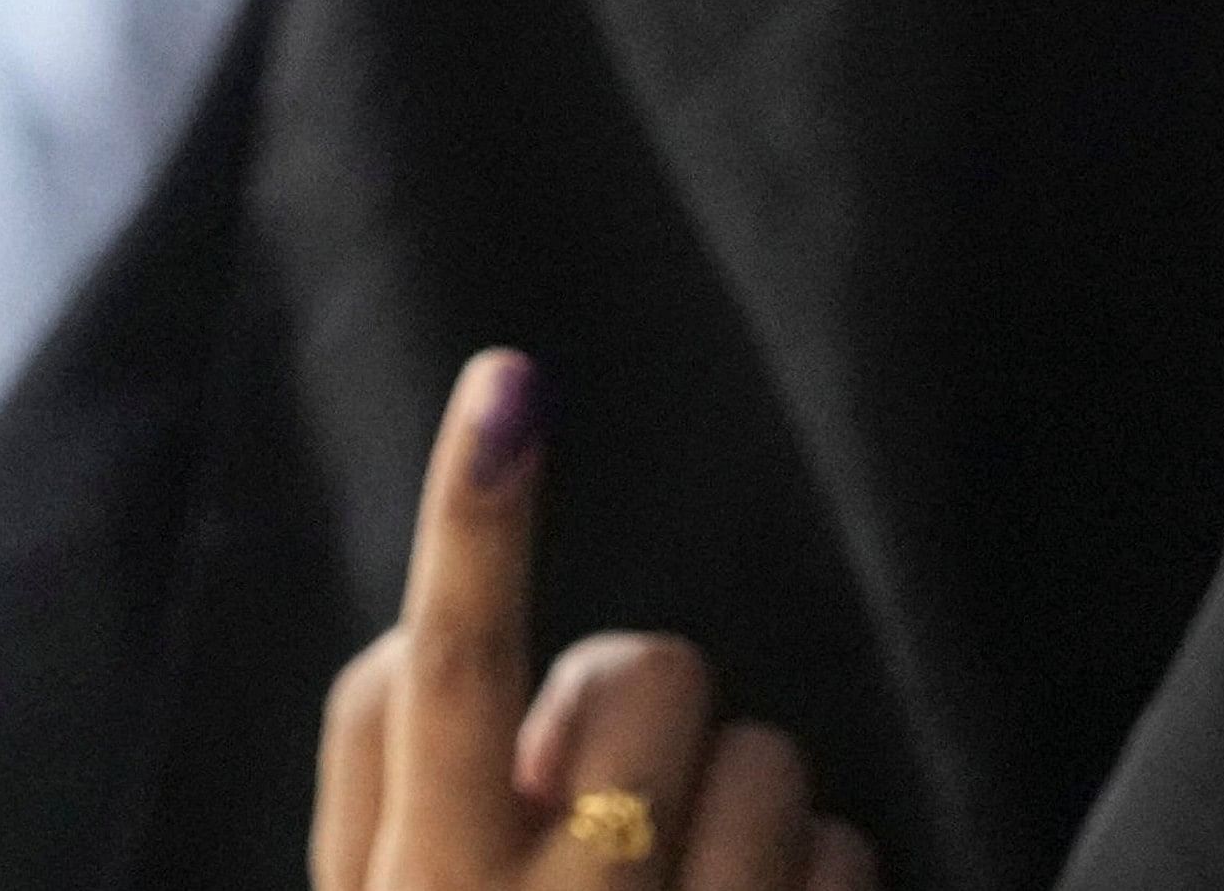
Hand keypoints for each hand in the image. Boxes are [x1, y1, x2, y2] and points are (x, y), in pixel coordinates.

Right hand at [312, 350, 877, 889]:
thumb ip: (380, 762)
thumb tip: (422, 618)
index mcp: (431, 889)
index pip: (454, 671)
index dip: (476, 520)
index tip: (508, 383)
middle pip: (652, 672)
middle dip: (637, 712)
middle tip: (598, 811)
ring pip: (766, 757)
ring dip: (727, 811)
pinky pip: (844, 848)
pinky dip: (802, 882)